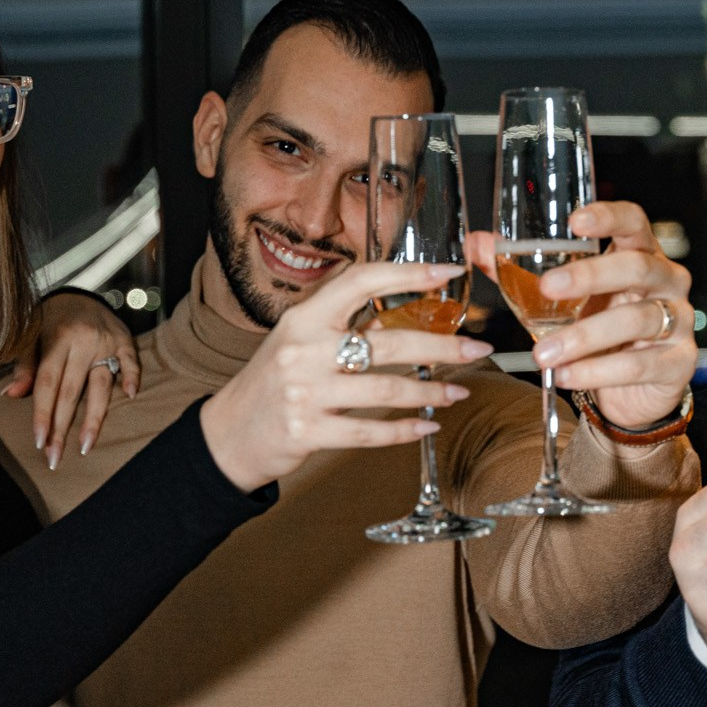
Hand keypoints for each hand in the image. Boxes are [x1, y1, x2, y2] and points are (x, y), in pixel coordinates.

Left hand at [1, 290, 141, 468]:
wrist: (78, 293)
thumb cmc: (49, 320)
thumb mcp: (30, 336)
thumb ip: (24, 366)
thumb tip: (11, 395)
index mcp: (56, 339)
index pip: (48, 384)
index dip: (43, 414)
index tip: (39, 442)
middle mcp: (82, 341)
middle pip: (72, 392)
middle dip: (62, 427)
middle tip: (55, 457)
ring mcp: (105, 341)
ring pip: (101, 386)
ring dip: (94, 418)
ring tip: (86, 446)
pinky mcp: (124, 340)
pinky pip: (130, 361)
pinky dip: (131, 376)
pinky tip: (129, 396)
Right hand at [198, 262, 492, 489]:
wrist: (229, 433)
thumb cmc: (274, 380)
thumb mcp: (299, 338)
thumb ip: (343, 322)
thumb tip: (405, 301)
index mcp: (305, 317)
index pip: (361, 281)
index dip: (408, 274)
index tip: (449, 273)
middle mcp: (303, 349)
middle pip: (388, 341)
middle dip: (442, 345)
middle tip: (477, 347)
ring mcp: (304, 391)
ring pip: (386, 388)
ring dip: (431, 391)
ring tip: (459, 391)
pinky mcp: (308, 431)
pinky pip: (369, 430)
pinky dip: (405, 429)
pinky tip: (428, 425)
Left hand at [468, 200, 696, 431]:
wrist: (628, 393)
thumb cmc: (598, 329)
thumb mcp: (561, 300)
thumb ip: (519, 272)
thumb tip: (476, 243)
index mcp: (640, 254)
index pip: (633, 222)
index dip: (608, 216)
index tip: (574, 220)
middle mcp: (667, 280)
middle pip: (636, 266)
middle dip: (590, 275)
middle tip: (547, 287)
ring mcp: (678, 321)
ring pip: (637, 319)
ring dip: (584, 336)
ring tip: (543, 353)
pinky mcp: (679, 363)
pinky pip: (640, 364)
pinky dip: (598, 372)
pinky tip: (566, 376)